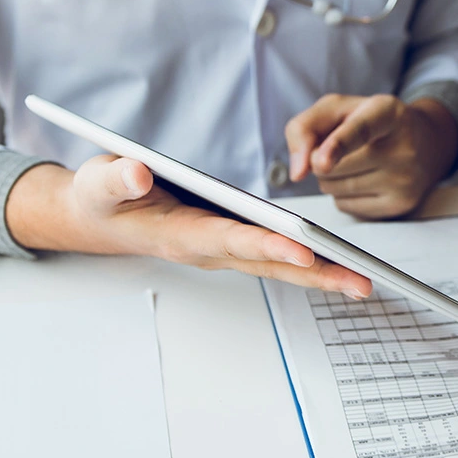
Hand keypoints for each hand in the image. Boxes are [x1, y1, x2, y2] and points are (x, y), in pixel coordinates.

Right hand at [4, 156, 371, 297]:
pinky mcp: (229, 242)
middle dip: (315, 272)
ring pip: (276, 264)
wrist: (95, 216)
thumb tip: (139, 174)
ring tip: (363, 281)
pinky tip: (336, 263)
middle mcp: (207, 248)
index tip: (304, 249)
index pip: (231, 239)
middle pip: (267, 262)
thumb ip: (118, 178)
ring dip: (320, 273)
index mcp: (179, 234)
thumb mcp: (98, 181)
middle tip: (360, 282)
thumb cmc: (101, 197)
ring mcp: (220, 248)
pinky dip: (306, 262)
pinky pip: (273, 255)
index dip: (267, 244)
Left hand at [285, 94, 457, 218]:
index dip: (337, 146)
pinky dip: (344, 195)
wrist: (425, 142)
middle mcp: (402, 146)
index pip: (359, 130)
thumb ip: (304, 127)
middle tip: (346, 147)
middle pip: (329, 167)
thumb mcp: (337, 108)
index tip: (322, 161)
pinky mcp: (401, 204)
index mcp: (386, 112)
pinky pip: (345, 206)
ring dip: (332, 178)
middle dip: (322, 159)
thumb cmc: (373, 122)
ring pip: (333, 189)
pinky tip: (365, 179)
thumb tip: (297, 172)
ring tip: (357, 162)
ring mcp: (404, 179)